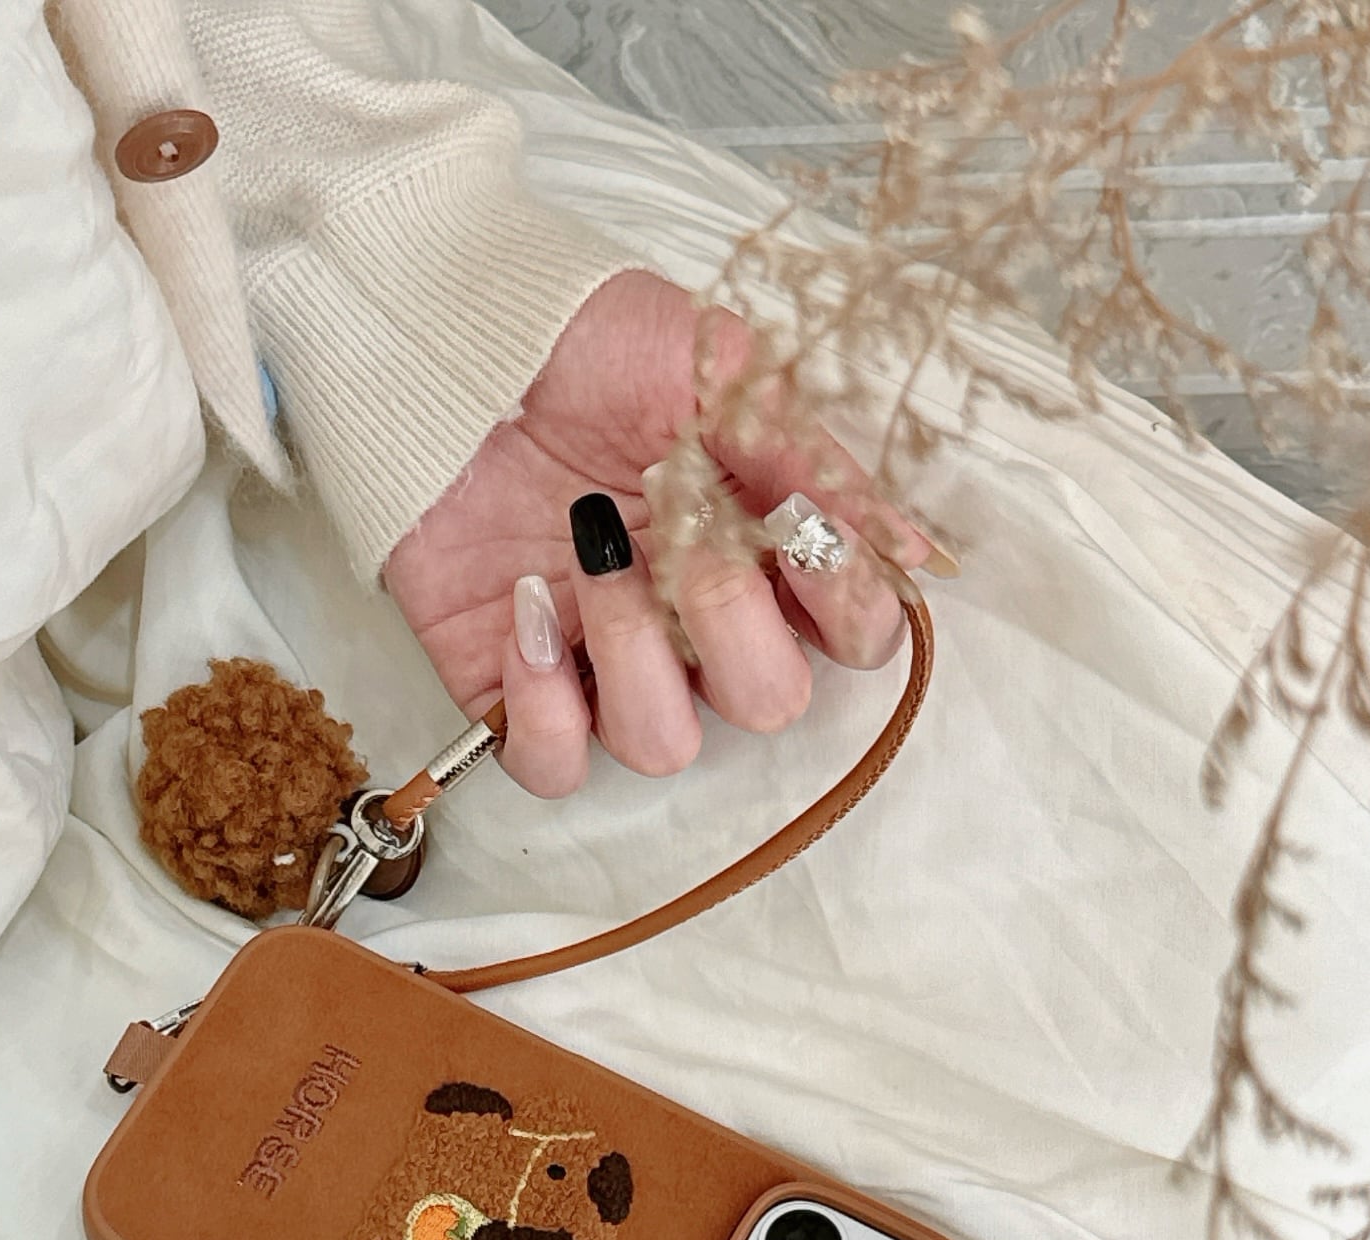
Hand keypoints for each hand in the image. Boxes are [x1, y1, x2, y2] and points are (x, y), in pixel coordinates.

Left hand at [383, 270, 947, 796]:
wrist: (456, 342)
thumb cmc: (593, 346)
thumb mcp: (719, 370)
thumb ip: (814, 460)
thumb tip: (914, 551)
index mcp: (769, 554)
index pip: (856, 637)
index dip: (847, 607)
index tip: (801, 537)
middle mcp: (701, 628)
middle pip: (770, 704)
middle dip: (729, 620)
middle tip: (675, 536)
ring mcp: (613, 667)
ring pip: (666, 746)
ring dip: (631, 652)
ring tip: (584, 556)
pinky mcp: (521, 690)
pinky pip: (555, 767)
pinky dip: (542, 708)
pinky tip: (526, 615)